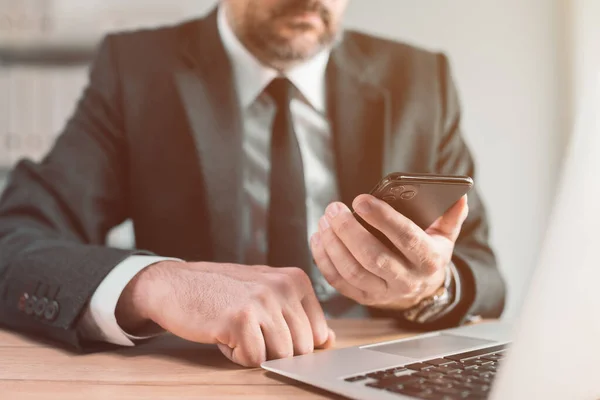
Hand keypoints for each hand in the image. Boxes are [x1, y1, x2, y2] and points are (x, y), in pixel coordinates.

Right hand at [116, 261, 334, 366]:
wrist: (176, 283)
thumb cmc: (223, 292)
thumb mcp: (268, 294)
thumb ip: (299, 315)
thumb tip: (329, 340)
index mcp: (296, 279)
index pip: (318, 333)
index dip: (293, 343)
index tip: (269, 329)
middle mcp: (283, 286)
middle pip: (301, 348)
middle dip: (275, 350)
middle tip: (249, 330)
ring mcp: (263, 301)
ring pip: (281, 356)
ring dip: (255, 352)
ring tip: (236, 330)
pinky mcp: (240, 318)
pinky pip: (254, 359)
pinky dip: (237, 355)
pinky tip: (224, 333)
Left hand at [310, 194, 468, 309]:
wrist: (421, 291)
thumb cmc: (428, 254)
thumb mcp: (444, 236)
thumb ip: (450, 215)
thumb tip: (460, 195)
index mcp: (429, 259)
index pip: (406, 237)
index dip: (383, 218)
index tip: (361, 199)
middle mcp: (407, 279)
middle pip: (373, 257)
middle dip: (349, 230)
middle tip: (334, 209)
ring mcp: (384, 292)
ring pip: (352, 271)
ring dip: (333, 244)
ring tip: (325, 220)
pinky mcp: (364, 298)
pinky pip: (339, 282)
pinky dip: (324, 260)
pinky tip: (319, 238)